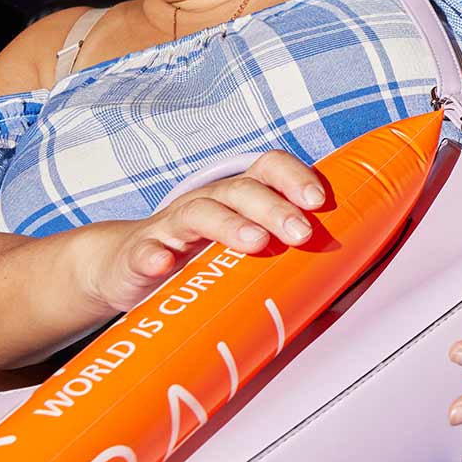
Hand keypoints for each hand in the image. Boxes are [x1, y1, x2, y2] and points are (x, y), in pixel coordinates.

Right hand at [83, 152, 326, 315]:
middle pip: (241, 190)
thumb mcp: (241, 252)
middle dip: (275, 207)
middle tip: (302, 233)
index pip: (269, 168)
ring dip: (230, 225)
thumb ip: (282, 261)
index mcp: (238, 197)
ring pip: (200, 212)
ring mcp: (171, 226)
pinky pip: (145, 250)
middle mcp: (207, 201)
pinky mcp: (138, 254)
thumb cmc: (199, 259)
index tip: (320, 203)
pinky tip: (164, 266)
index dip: (295, 178)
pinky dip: (154, 256)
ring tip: (256, 244)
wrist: (124, 267)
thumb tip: (338, 292)